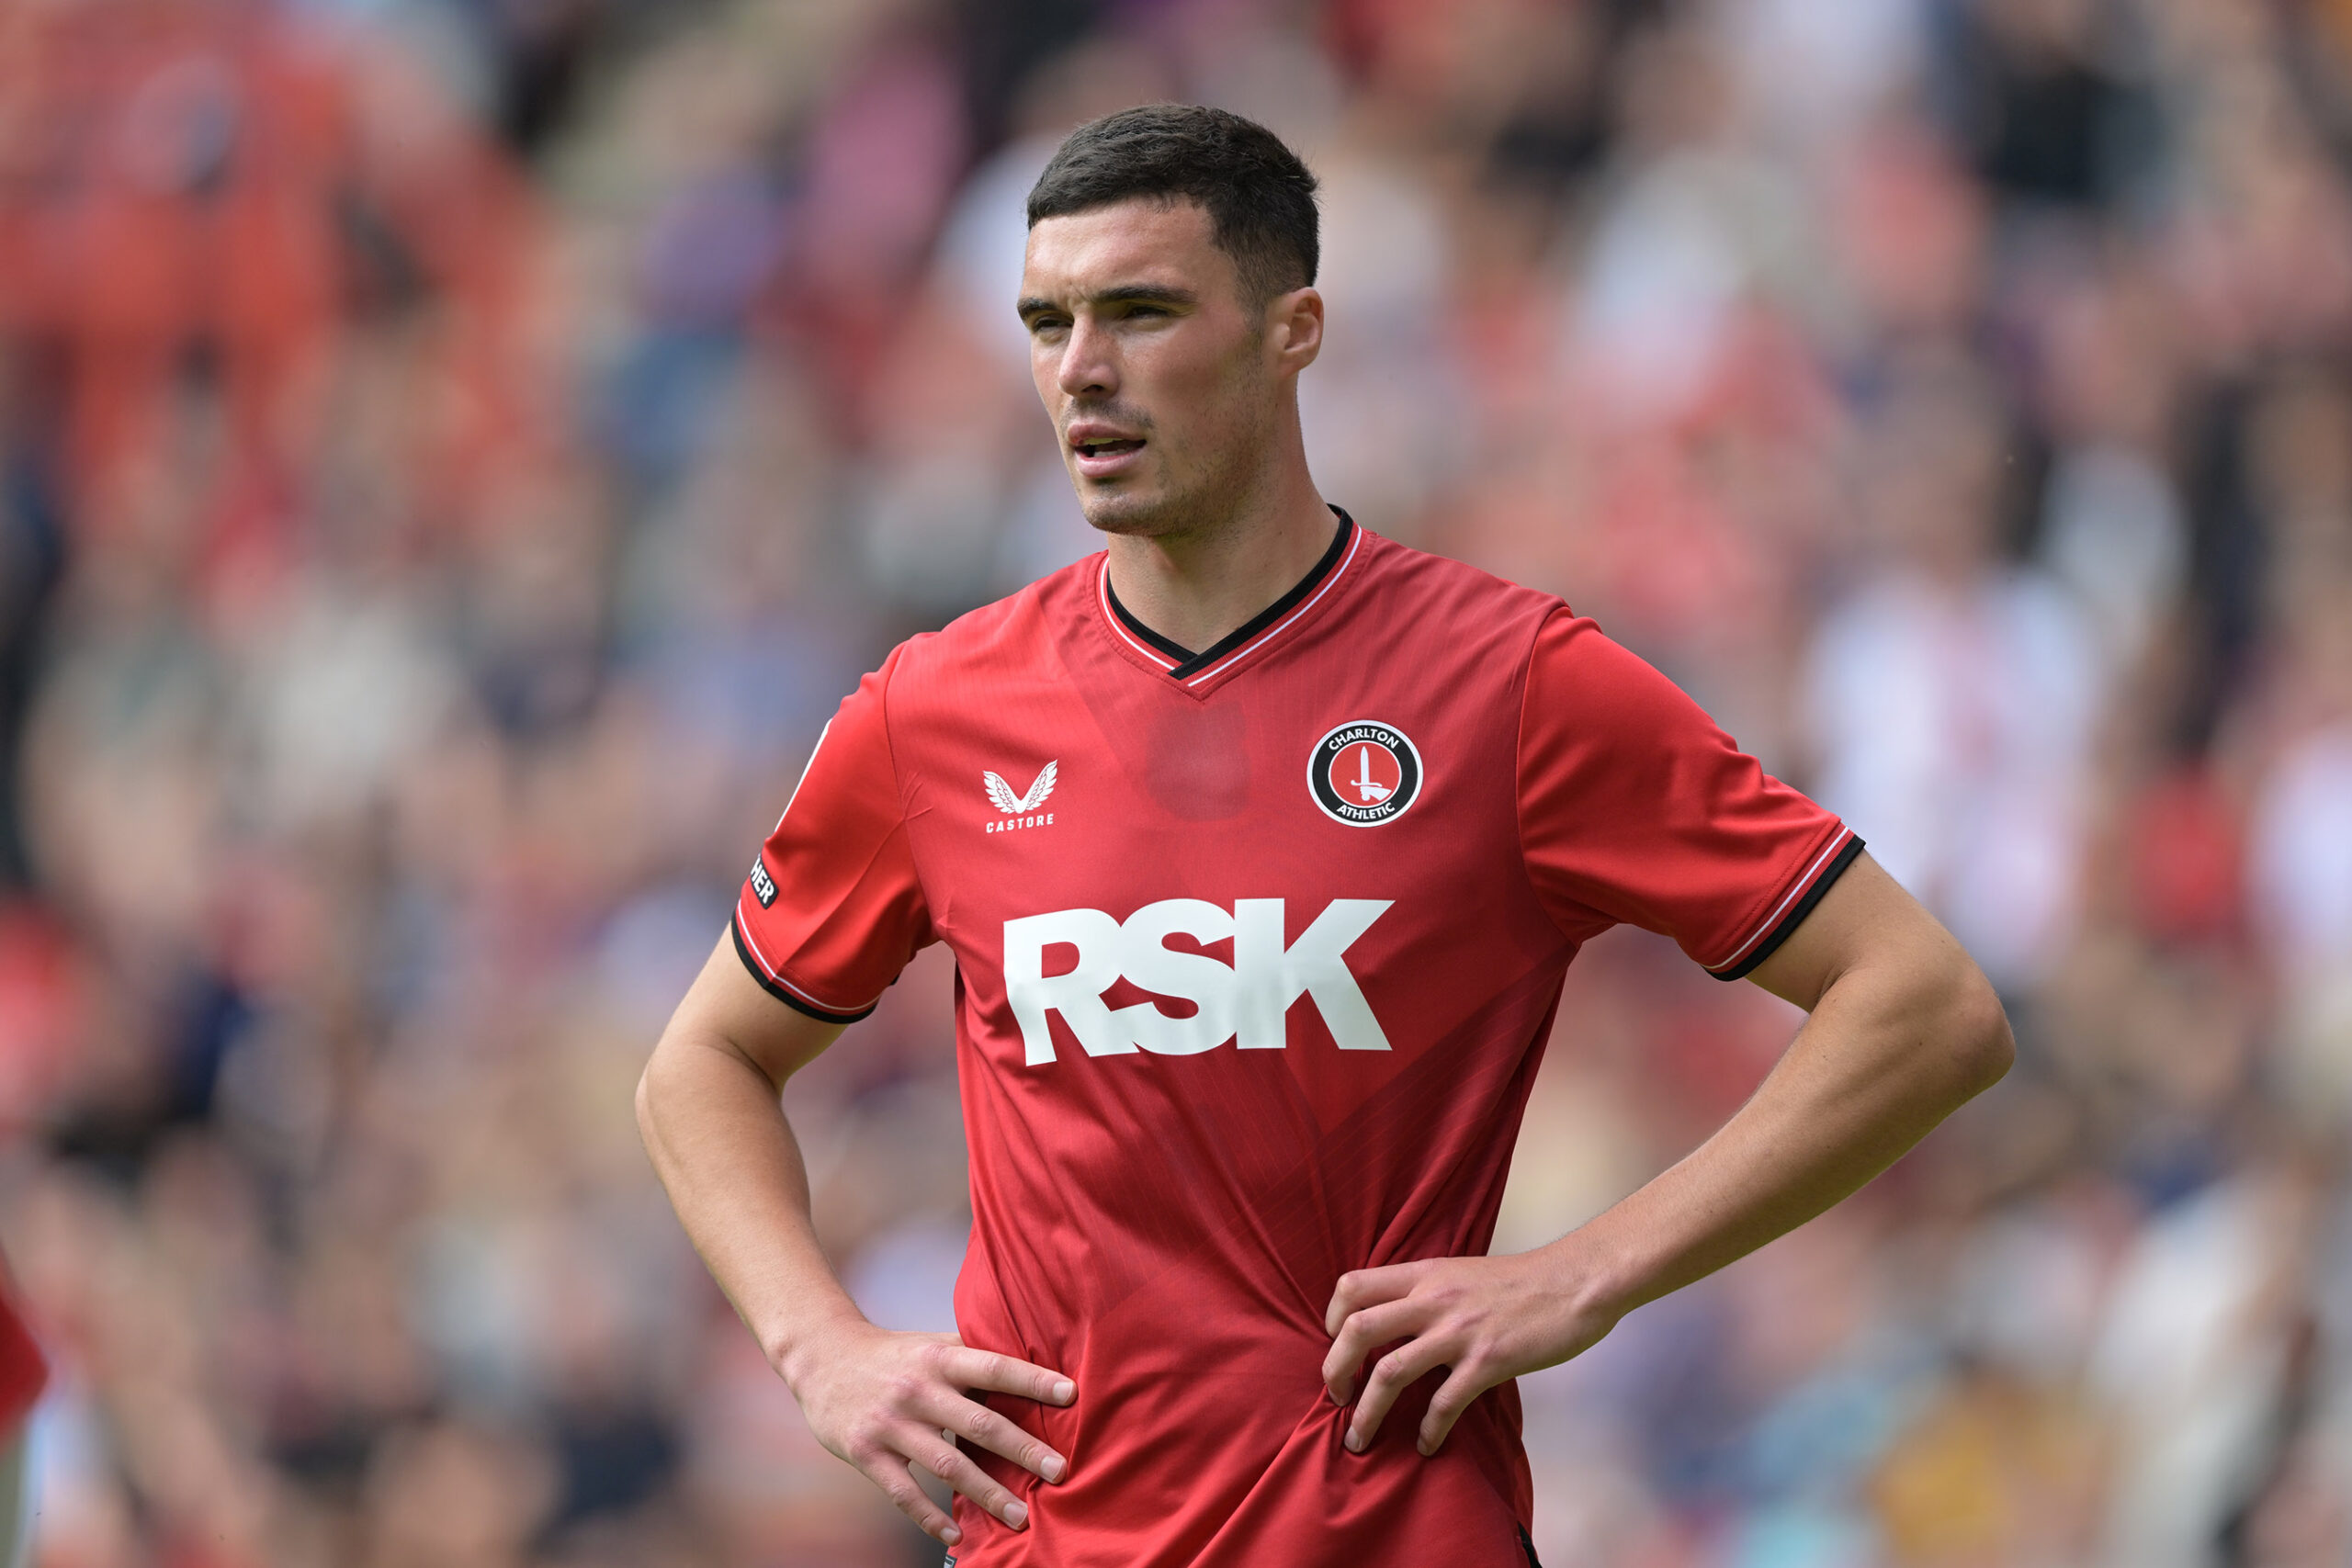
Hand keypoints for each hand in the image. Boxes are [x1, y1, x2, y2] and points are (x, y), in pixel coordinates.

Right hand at [783, 1321, 1074, 1546]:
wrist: (822, 1356)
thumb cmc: (894, 1355)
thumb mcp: (932, 1344)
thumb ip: (974, 1357)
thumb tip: (1035, 1366)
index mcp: (940, 1358)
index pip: (994, 1367)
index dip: (1033, 1381)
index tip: (1072, 1395)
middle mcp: (919, 1390)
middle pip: (979, 1423)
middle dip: (1023, 1449)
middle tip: (1060, 1471)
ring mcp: (891, 1424)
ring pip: (947, 1465)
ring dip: (988, 1493)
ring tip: (1021, 1516)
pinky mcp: (867, 1453)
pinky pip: (904, 1492)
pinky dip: (930, 1517)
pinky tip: (957, 1534)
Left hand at [1321, 1249, 1619, 1455]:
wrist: (1575, 1282)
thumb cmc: (1521, 1281)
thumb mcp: (1460, 1272)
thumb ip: (1426, 1293)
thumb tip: (1394, 1323)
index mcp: (1424, 1275)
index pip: (1353, 1285)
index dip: (1332, 1317)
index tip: (1336, 1345)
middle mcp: (1433, 1301)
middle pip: (1357, 1330)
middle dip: (1335, 1371)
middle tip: (1336, 1398)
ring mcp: (1459, 1332)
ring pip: (1390, 1373)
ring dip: (1367, 1413)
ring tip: (1360, 1439)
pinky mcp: (1488, 1362)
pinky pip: (1444, 1403)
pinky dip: (1429, 1430)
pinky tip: (1426, 1445)